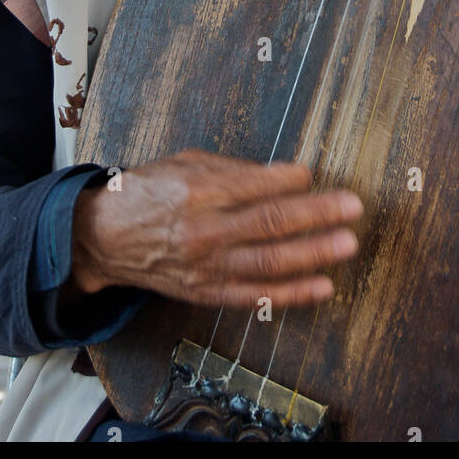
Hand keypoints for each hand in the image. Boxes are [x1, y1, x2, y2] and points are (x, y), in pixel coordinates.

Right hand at [68, 148, 362, 309]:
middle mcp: (204, 232)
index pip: (254, 187)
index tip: (314, 174)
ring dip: (314, 254)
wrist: (106, 237)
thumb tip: (283, 174)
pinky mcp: (207, 292)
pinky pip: (256, 295)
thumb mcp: (185, 163)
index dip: (289, 181)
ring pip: (270, 262)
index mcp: (197, 192)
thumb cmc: (148, 191)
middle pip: (270, 224)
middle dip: (317, 215)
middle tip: (352, 208)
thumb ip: (233, 169)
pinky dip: (292, 293)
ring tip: (348, 244)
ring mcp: (207, 267)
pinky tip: (322, 286)